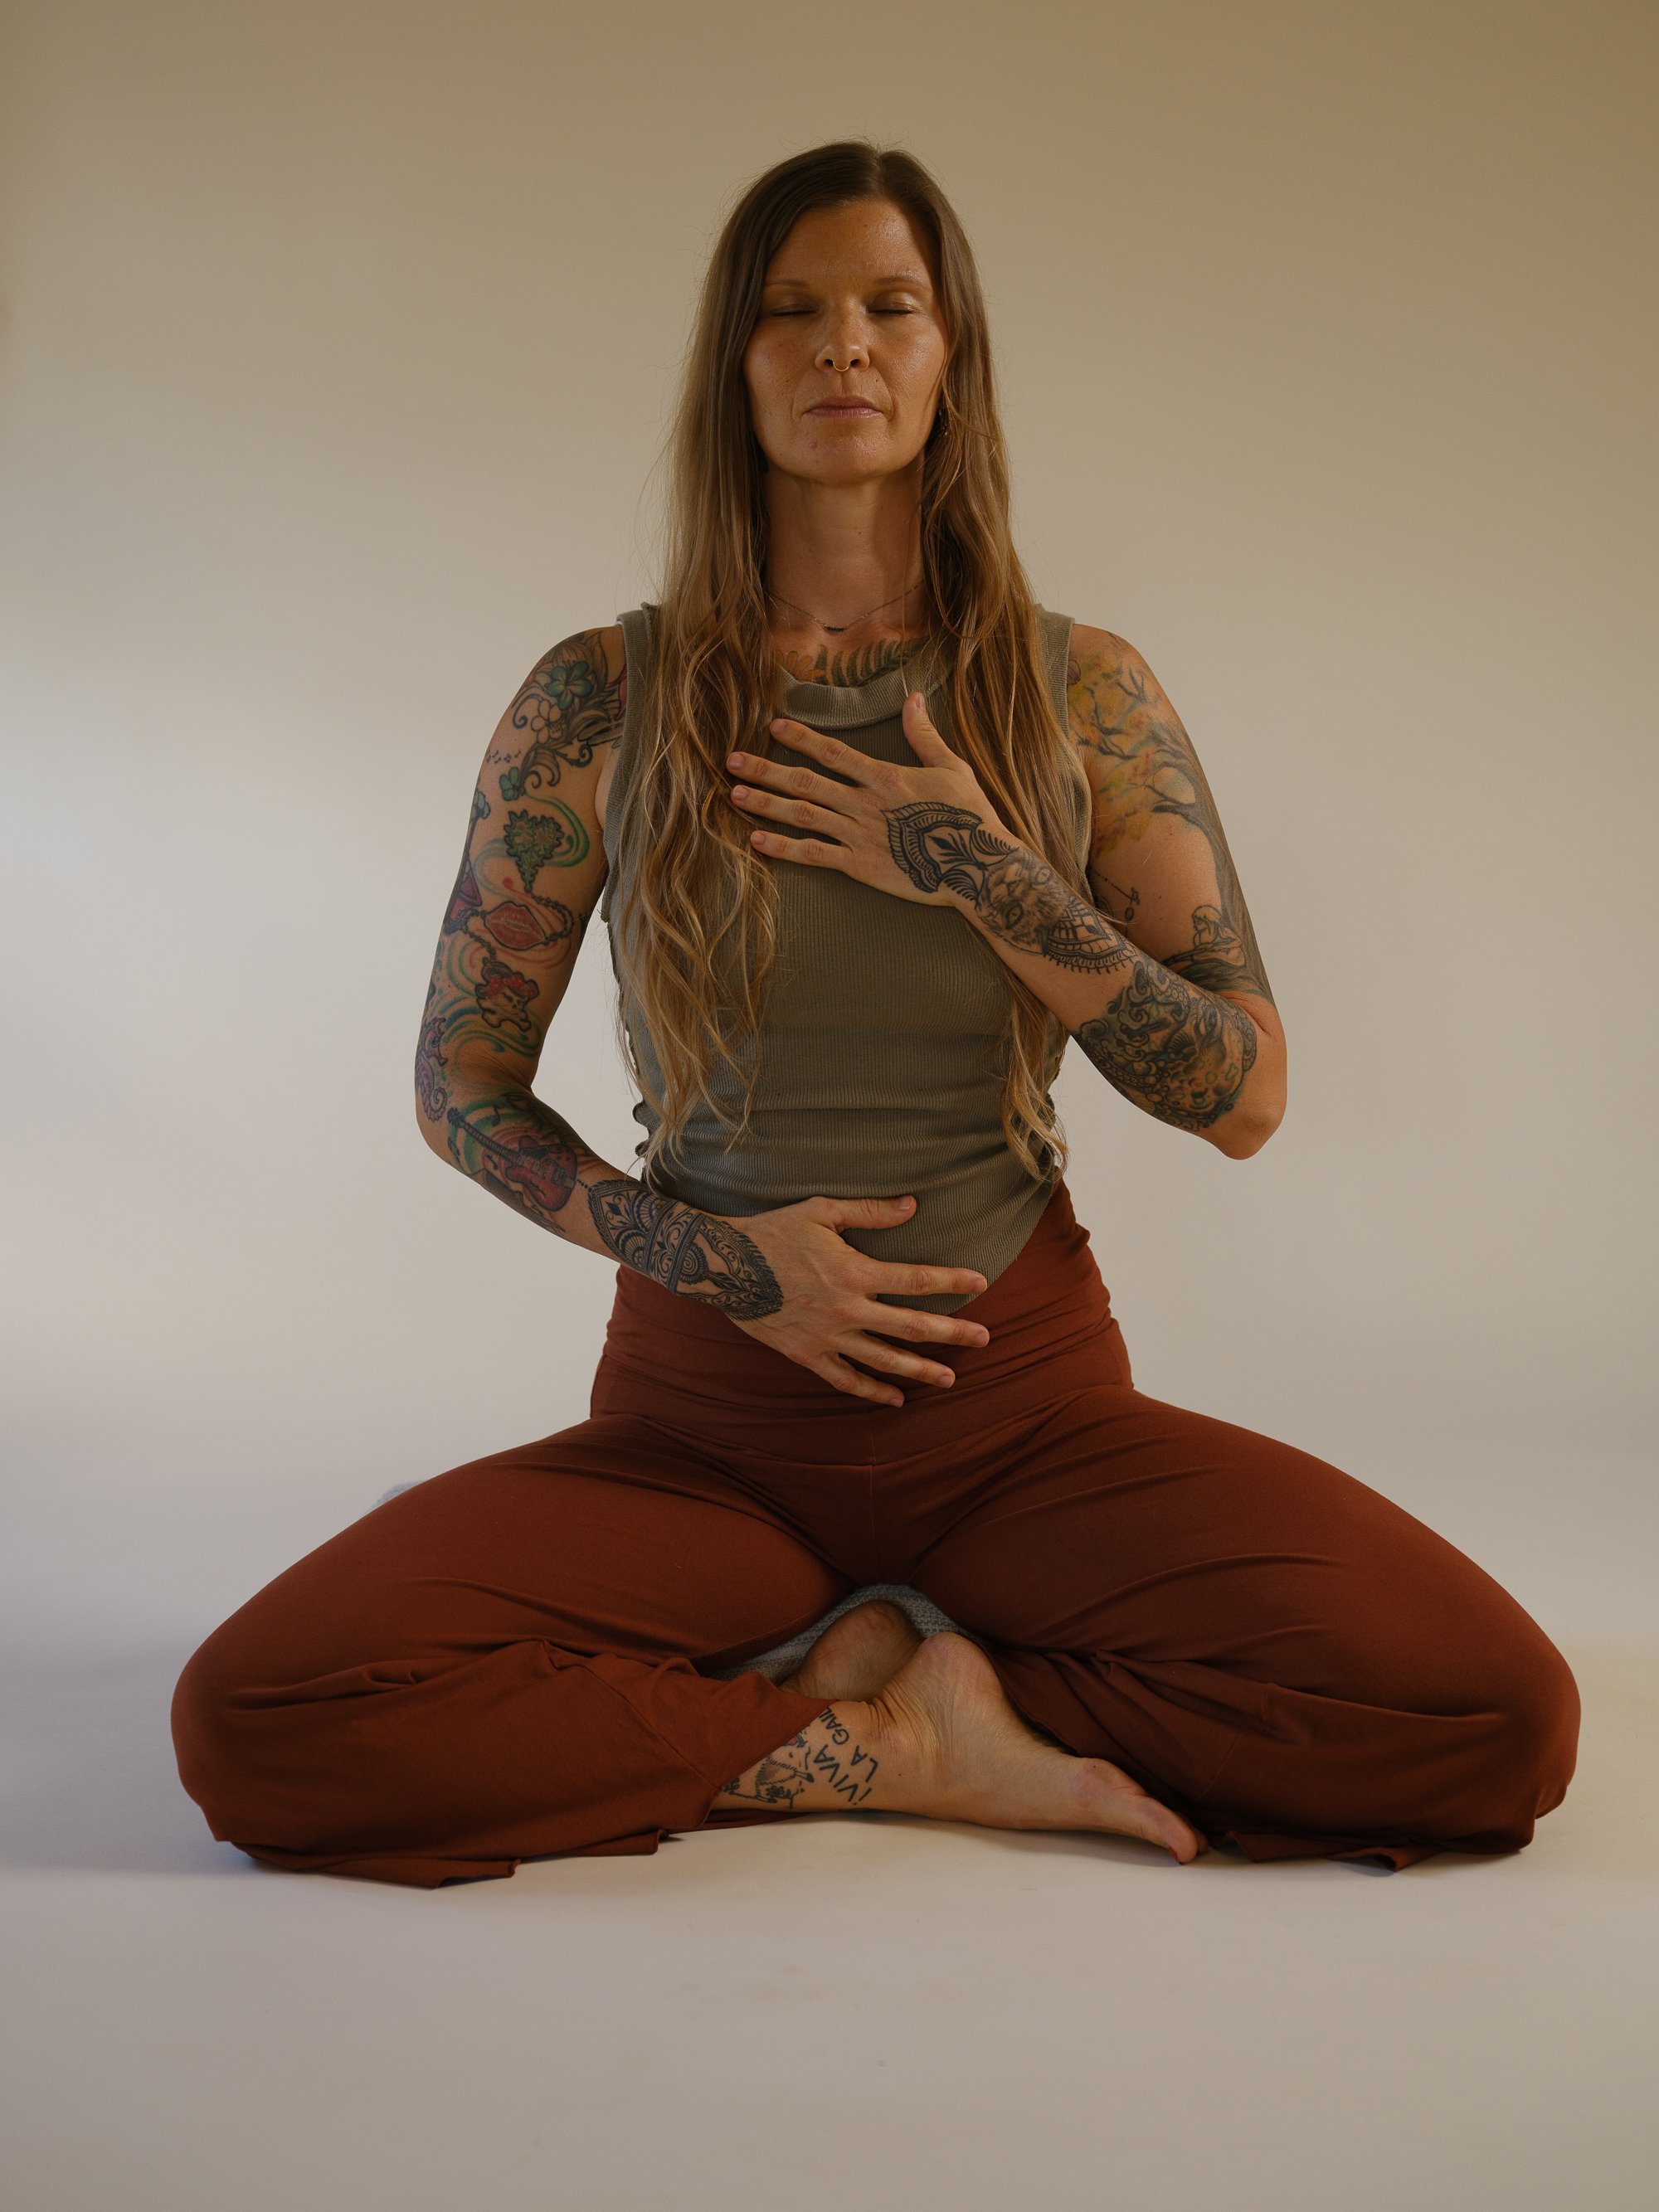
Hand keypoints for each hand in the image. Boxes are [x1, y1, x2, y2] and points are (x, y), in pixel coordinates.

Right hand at [714, 1193, 992, 1407]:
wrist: (723, 1265)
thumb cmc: (774, 1231)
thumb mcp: (821, 1211)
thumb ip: (869, 1212)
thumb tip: (913, 1206)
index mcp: (854, 1271)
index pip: (916, 1279)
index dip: (952, 1281)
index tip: (981, 1282)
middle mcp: (847, 1308)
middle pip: (911, 1326)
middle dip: (952, 1333)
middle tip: (985, 1339)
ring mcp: (827, 1337)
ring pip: (884, 1360)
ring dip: (920, 1371)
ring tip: (949, 1379)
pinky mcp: (806, 1355)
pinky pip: (846, 1380)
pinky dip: (872, 1391)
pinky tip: (895, 1399)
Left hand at [726, 691, 1012, 906]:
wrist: (978, 867)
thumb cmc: (970, 817)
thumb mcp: (952, 767)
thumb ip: (924, 735)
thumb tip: (914, 698)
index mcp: (884, 777)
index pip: (833, 752)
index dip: (801, 738)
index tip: (772, 726)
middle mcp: (865, 803)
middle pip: (806, 782)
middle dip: (766, 769)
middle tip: (731, 761)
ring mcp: (859, 836)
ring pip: (803, 815)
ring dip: (766, 803)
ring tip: (735, 794)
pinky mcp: (860, 867)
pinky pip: (814, 855)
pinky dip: (783, 848)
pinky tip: (756, 840)